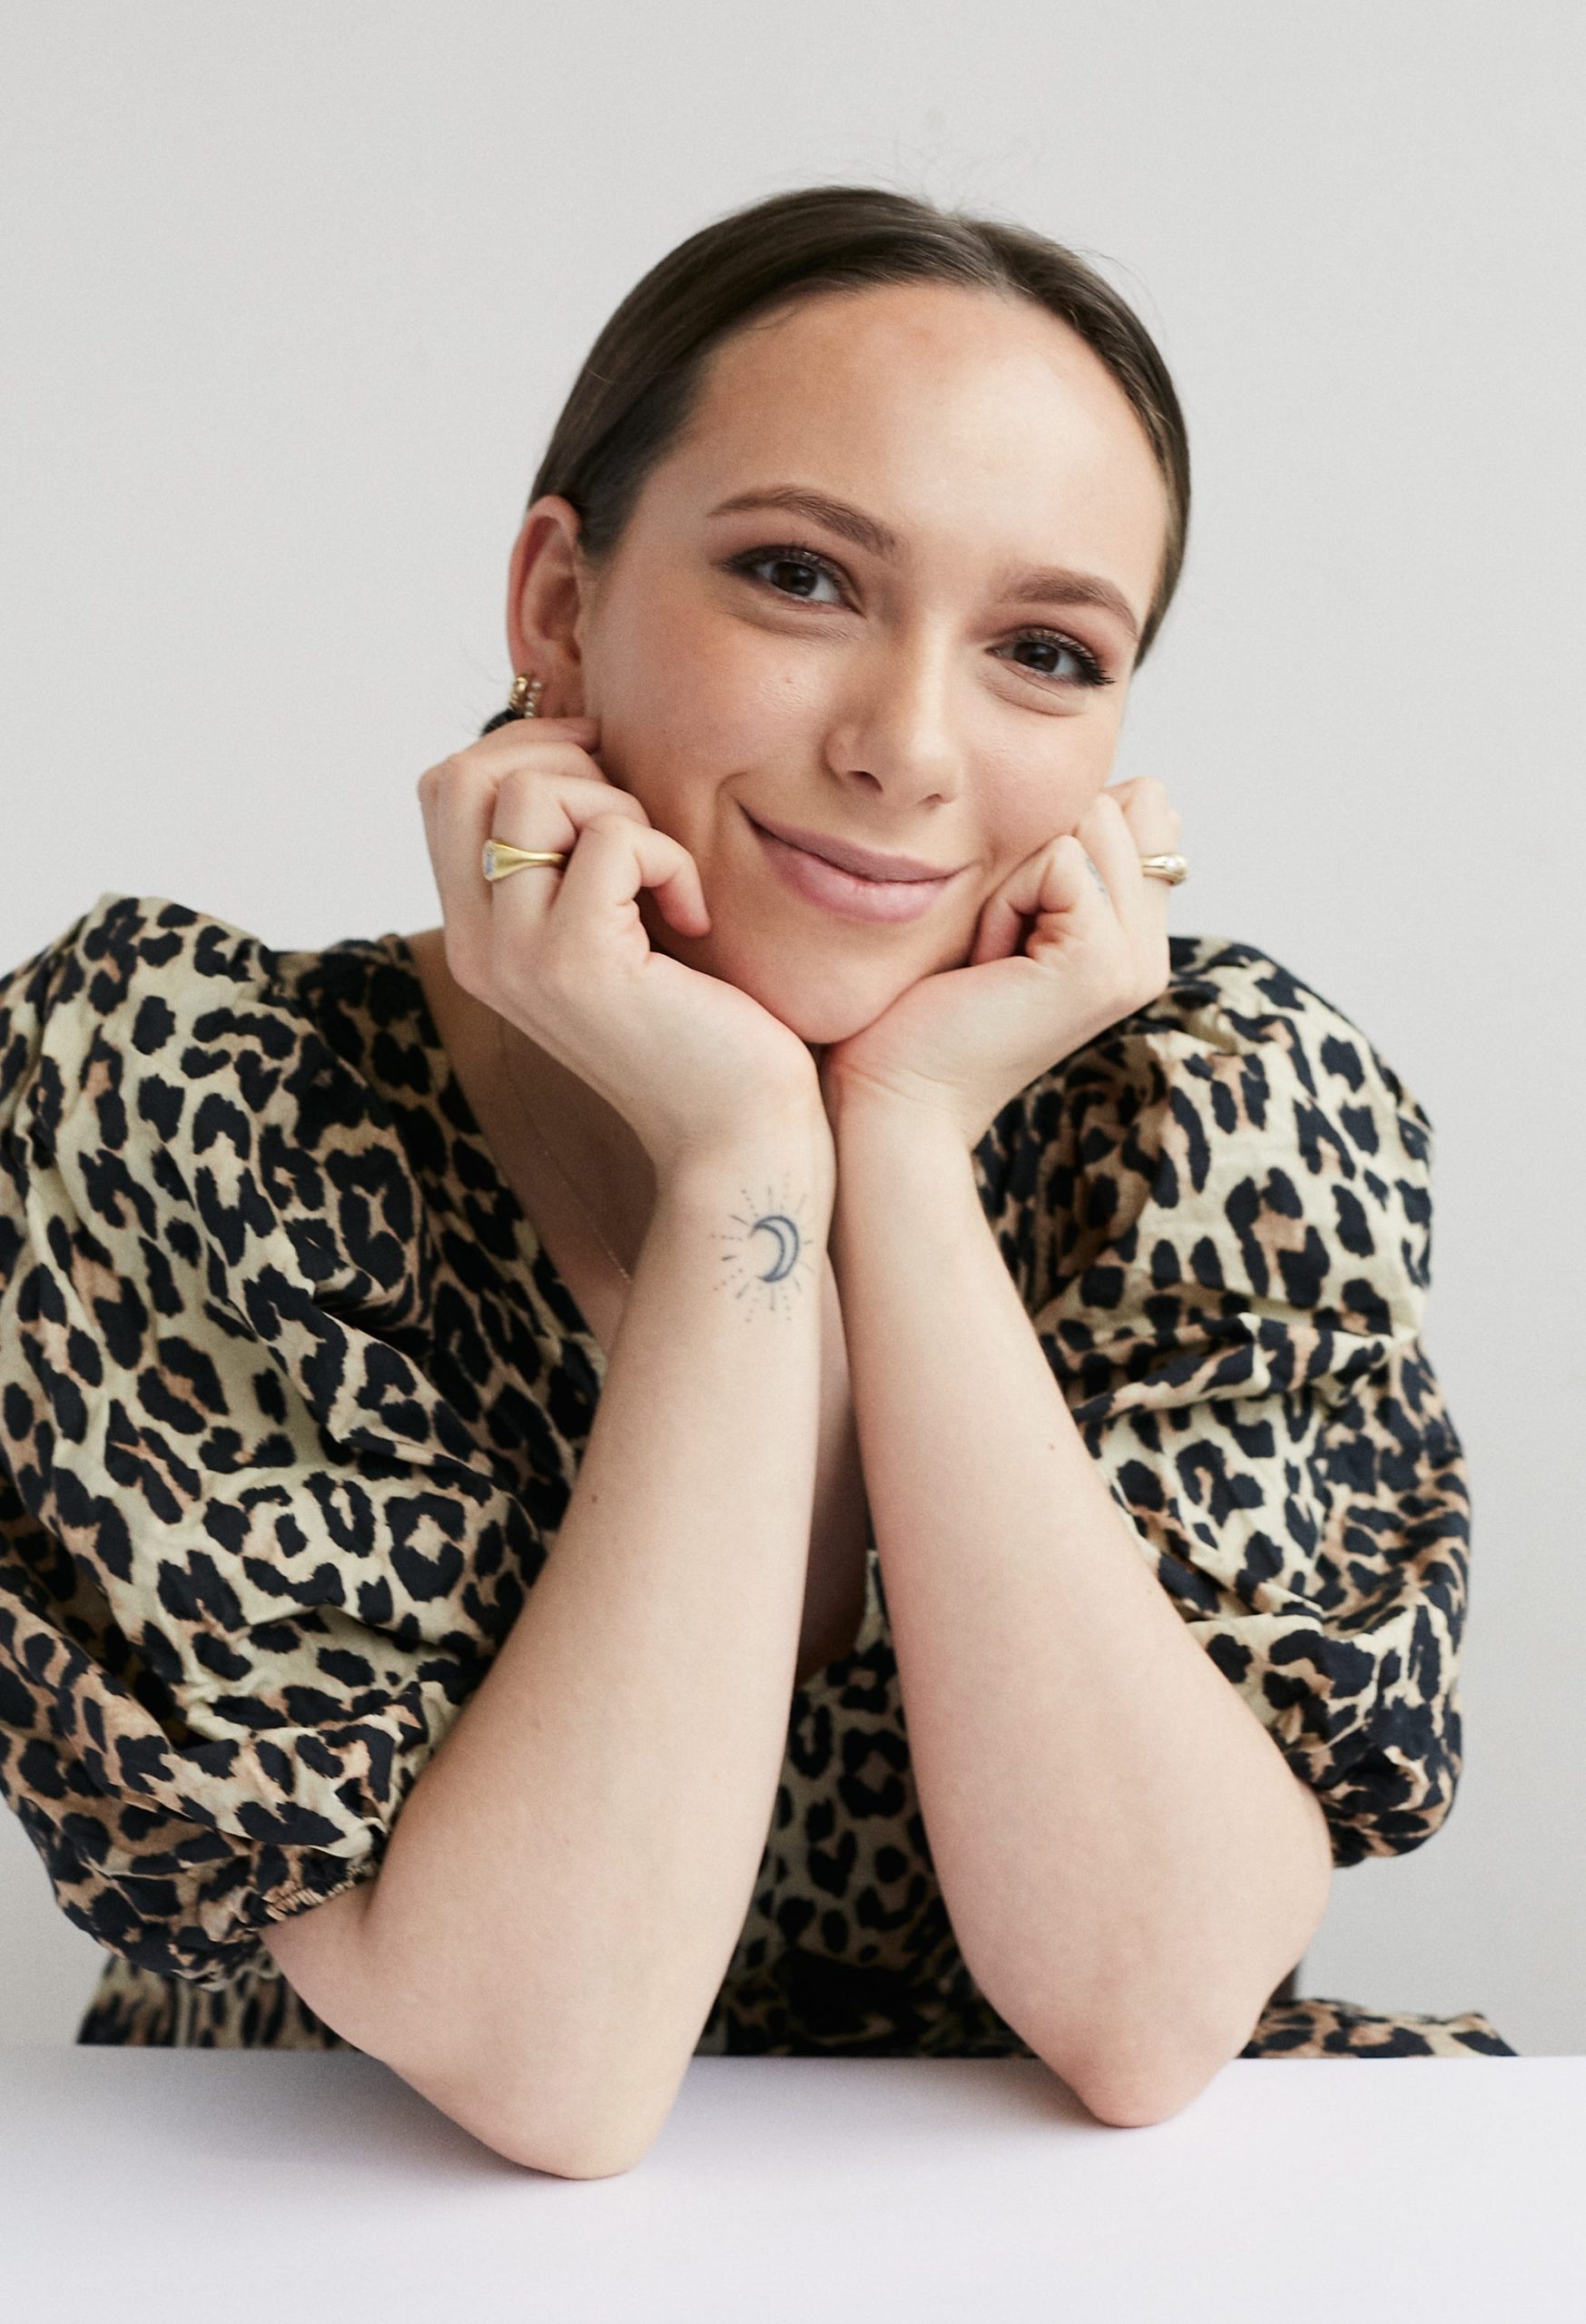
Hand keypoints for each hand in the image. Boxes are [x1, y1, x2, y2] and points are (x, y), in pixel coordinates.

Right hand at [417, 717, 825, 1178]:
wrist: (735, 1130)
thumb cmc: (695, 1017)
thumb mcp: (612, 919)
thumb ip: (569, 850)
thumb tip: (575, 736)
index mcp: (474, 933)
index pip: (445, 786)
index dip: (526, 750)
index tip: (606, 783)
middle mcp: (476, 947)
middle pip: (465, 773)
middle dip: (564, 761)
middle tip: (636, 823)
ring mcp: (518, 957)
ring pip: (534, 791)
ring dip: (620, 807)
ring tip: (662, 875)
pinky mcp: (579, 963)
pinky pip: (616, 838)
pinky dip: (671, 857)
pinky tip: (693, 916)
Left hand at [817, 779, 1180, 1148]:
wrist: (899, 1094)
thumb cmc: (929, 1003)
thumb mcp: (1010, 909)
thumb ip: (1072, 854)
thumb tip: (1137, 786)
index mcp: (1137, 940)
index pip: (1142, 810)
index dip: (1058, 836)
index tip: (1013, 919)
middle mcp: (1150, 954)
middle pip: (1118, 808)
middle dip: (1034, 855)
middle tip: (997, 942)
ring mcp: (1134, 964)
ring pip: (1090, 826)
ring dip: (1016, 878)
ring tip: (993, 952)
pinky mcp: (1100, 964)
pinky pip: (1061, 861)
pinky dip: (1006, 899)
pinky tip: (988, 962)